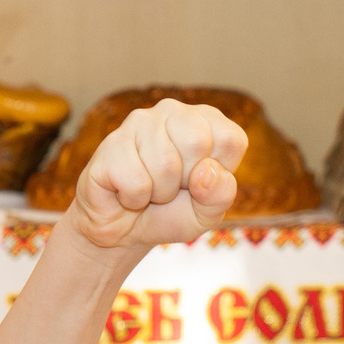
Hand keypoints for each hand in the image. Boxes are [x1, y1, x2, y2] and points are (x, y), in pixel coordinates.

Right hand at [65, 100, 246, 251]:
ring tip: (149, 191)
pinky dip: (134, 199)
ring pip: (165, 164)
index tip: (198, 183)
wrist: (122, 231)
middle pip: (198, 142)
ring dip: (158, 194)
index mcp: (206, 121)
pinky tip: (127, 192)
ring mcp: (140, 122)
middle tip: (171, 188)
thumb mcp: (206, 214)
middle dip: (186, 181)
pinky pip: (136, 180)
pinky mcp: (112, 143)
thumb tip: (205, 170)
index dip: (216, 175)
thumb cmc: (168, 214)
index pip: (231, 140)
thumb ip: (221, 195)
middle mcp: (174, 112)